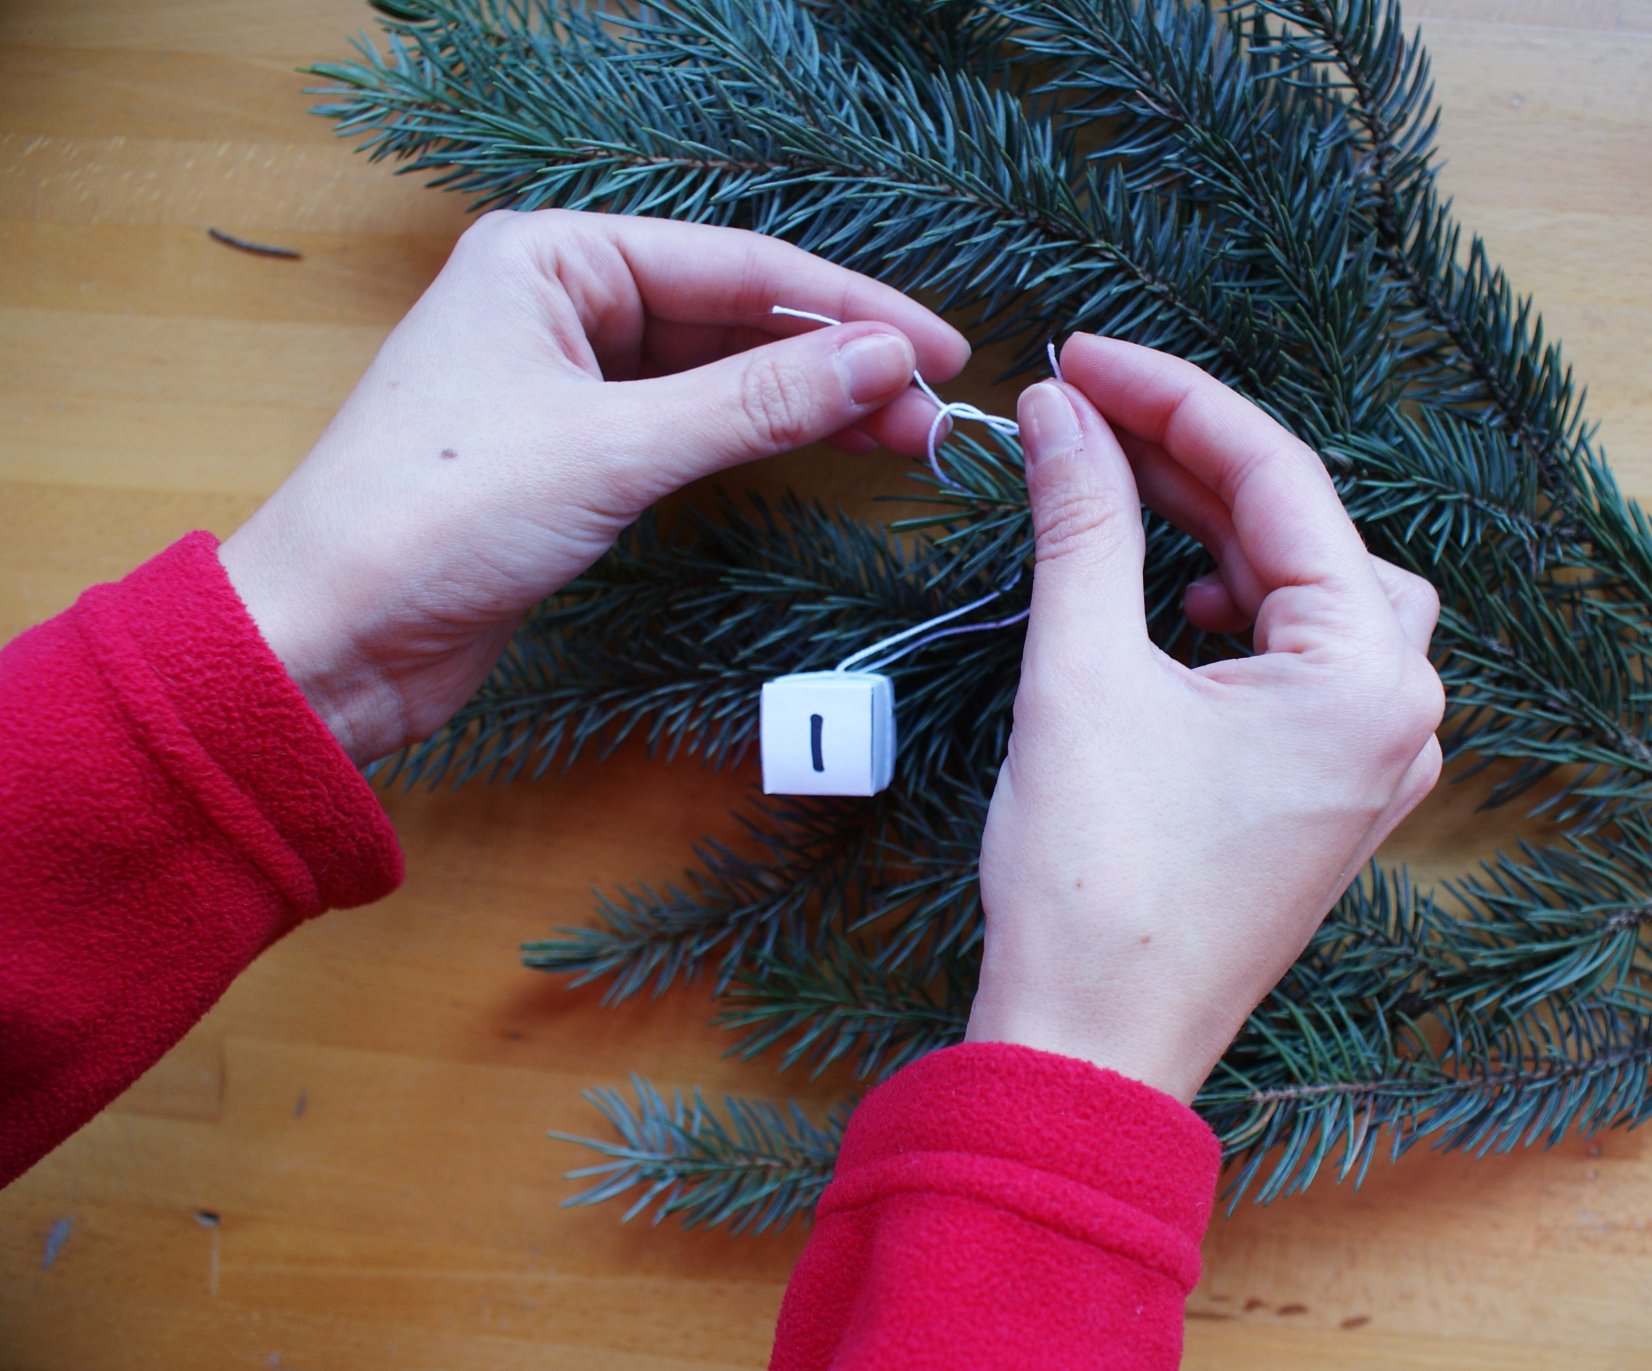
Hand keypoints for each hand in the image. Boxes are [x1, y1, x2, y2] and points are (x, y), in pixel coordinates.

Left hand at [219, 209, 967, 763]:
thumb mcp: (614, 449)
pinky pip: (690, 425)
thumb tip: (884, 362)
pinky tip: (826, 448)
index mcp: (552, 256)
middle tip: (937, 411)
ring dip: (810, 404)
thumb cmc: (435, 520)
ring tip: (908, 437)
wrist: (329, 642)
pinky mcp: (575, 450)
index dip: (852, 308)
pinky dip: (758, 439)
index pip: (737, 265)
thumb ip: (757, 401)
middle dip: (838, 361)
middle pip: (735, 316)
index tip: (943, 350)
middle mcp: (561, 300)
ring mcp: (568, 377)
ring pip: (719, 374)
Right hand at [967, 335, 1444, 1103]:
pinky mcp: (1327, 797)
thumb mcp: (1081, 674)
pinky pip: (1299, 666)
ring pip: (1310, 595)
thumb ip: (1083, 522)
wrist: (1091, 1050)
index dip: (1171, 399)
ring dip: (1219, 535)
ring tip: (1120, 498)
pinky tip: (1169, 602)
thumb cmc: (1097, 882)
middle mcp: (1399, 713)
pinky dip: (1234, 614)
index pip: (1278, 480)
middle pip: (1304, 532)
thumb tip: (1060, 414)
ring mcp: (1371, 763)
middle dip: (1193, 466)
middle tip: (1084, 416)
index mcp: (1367, 676)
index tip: (1082, 358)